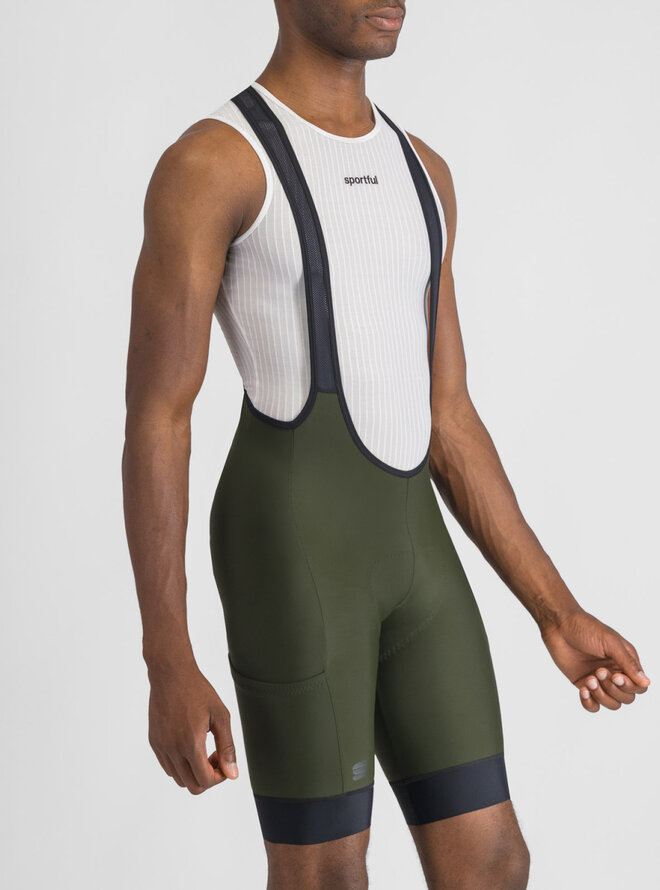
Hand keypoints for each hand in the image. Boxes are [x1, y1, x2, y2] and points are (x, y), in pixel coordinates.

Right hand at [147, 660, 237, 792]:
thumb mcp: (220, 716)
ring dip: (194, 772)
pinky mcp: (154, 742)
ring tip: (203, 749)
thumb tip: (232, 774)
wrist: (171, 674)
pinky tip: (189, 745)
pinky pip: (167, 767)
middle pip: (192, 786)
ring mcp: (160, 747)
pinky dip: (181, 765)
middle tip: (214, 755)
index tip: (223, 760)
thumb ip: (227, 747)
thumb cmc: (198, 691)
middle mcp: (172, 750)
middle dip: (208, 777)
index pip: (205, 781)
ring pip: (178, 779)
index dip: (219, 777)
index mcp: (190, 744)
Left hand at [540, 608, 650, 712]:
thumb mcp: (610, 642)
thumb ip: (628, 663)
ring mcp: (600, 681)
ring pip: (612, 704)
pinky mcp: (584, 685)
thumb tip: (646, 682)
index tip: (615, 676)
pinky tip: (583, 690)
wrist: (559, 626)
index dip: (629, 686)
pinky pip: (593, 705)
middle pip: (626, 698)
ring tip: (589, 680)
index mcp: (625, 662)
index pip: (639, 687)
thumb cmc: (586, 628)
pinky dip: (589, 703)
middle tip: (598, 671)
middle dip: (613, 689)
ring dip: (601, 696)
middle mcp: (615, 673)